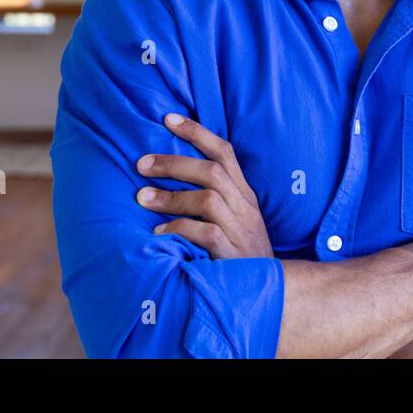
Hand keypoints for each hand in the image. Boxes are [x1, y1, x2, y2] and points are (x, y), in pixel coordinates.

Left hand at [136, 113, 273, 259]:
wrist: (271, 293)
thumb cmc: (239, 254)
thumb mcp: (233, 220)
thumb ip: (211, 197)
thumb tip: (168, 175)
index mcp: (244, 194)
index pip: (225, 153)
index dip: (197, 133)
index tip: (168, 119)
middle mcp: (245, 207)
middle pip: (212, 171)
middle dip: (173, 163)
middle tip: (141, 164)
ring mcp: (241, 231)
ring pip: (208, 199)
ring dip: (171, 196)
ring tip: (142, 198)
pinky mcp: (233, 256)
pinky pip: (206, 234)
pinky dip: (180, 229)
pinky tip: (159, 233)